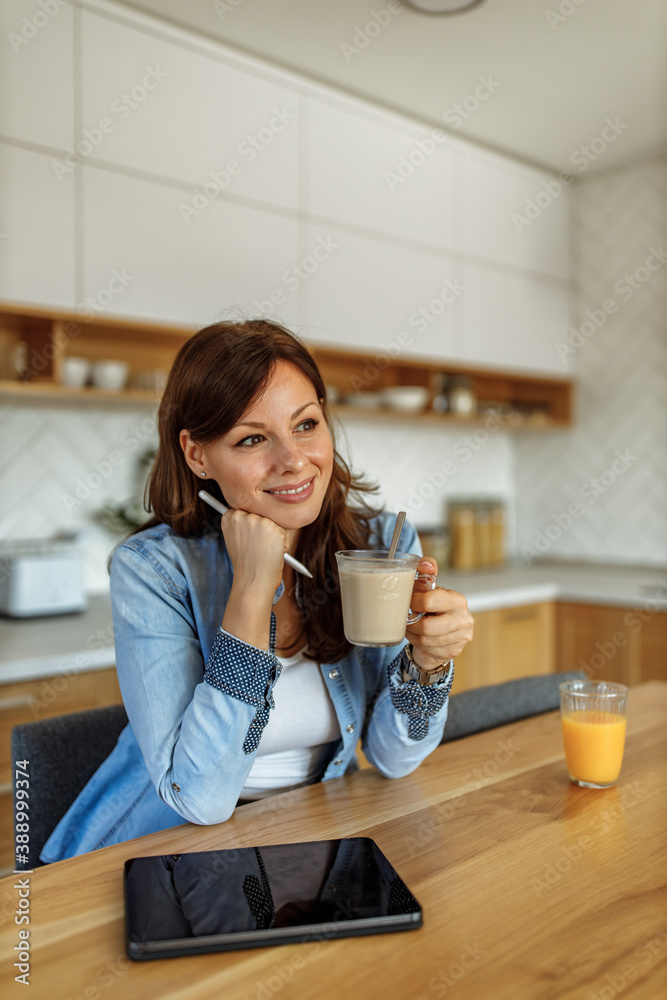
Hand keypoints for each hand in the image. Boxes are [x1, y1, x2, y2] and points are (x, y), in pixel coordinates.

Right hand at [220, 508, 288, 599]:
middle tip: (257, 548)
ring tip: (263, 551)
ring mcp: (257, 520)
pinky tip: (272, 553)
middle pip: (261, 513)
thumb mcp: (237, 540)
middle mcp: (241, 515)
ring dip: (273, 536)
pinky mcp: (273, 527)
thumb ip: (243, 524)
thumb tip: (258, 512)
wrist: (253, 581)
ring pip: (274, 522)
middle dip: (264, 529)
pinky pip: (284, 532)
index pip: (247, 510)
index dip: (251, 525)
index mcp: (230, 517)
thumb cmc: (247, 564)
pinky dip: (283, 543)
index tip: (248, 539)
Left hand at [405, 557, 473, 671]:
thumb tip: (425, 563)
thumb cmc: (434, 607)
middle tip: (406, 619)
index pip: (430, 601)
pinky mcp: (455, 651)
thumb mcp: (430, 590)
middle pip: (427, 627)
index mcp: (457, 600)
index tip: (409, 602)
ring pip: (425, 641)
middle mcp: (463, 619)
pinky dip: (418, 645)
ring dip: (413, 634)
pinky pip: (429, 651)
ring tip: (410, 627)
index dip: (414, 602)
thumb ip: (426, 574)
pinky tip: (418, 637)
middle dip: (412, 624)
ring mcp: (461, 637)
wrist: (445, 631)